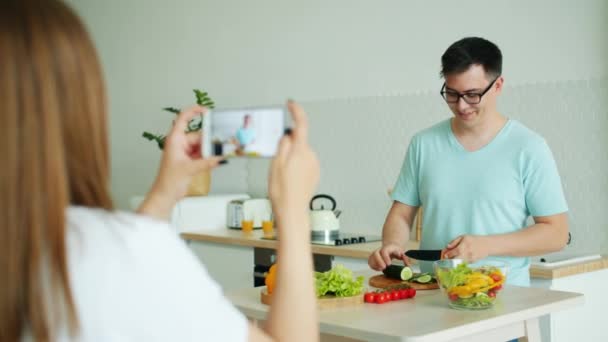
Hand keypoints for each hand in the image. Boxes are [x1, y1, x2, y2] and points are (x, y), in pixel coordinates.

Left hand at [146, 105, 222, 209]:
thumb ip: (207, 162)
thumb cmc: (168, 181)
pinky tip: (216, 160)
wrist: (166, 195)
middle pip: (199, 135)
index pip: (183, 119)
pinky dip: (209, 157)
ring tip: (219, 155)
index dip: (194, 111)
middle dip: (210, 141)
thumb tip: (220, 156)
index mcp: (175, 140)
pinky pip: (202, 154)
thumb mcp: (190, 169)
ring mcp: (185, 152)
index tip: (206, 111)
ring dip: (210, 151)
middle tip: (220, 145)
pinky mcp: (190, 160)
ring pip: (202, 146)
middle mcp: (180, 144)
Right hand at [268, 100, 319, 223]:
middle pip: (298, 141)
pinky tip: (289, 179)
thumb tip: (288, 134)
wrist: (292, 211)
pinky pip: (303, 163)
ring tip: (282, 176)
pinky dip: (295, 166)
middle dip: (287, 146)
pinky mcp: (314, 173)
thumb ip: (282, 145)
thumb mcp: (275, 164)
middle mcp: (310, 156)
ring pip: (299, 153)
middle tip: (277, 162)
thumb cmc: (282, 191)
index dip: (296, 111)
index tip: (291, 104)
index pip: (301, 124)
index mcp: (300, 151)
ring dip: (291, 158)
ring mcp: (314, 165)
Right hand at [368, 243, 409, 270]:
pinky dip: (373, 266)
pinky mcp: (372, 258)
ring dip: (375, 264)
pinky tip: (378, 269)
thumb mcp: (402, 253)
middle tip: (384, 268)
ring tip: (381, 269)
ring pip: (371, 257)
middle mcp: (380, 250)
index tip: (389, 264)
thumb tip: (408, 266)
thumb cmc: (396, 251)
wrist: (391, 247)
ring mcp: (375, 253)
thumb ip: (405, 258)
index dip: (385, 257)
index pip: (384, 251)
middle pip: (375, 253)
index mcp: (388, 248)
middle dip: (378, 261)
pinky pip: (370, 262)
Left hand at [444, 235, 489, 262]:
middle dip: (449, 260)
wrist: (486, 245)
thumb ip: (454, 242)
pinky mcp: (472, 262)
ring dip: (453, 262)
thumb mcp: (463, 237)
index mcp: (464, 246)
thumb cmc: (474, 240)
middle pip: (455, 260)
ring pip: (458, 263)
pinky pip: (463, 263)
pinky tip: (459, 259)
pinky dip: (459, 262)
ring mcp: (470, 259)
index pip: (453, 252)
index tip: (445, 255)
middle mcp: (467, 253)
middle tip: (447, 259)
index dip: (447, 254)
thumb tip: (447, 246)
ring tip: (452, 259)